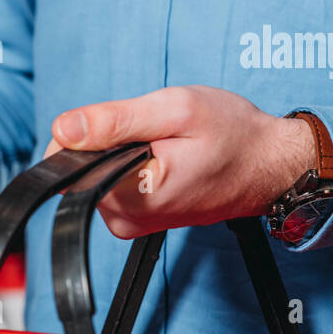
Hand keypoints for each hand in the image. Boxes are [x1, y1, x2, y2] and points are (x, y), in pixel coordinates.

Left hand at [47, 86, 315, 238]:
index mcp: (131, 196)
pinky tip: (160, 157)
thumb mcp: (176, 109)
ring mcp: (128, 224)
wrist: (268, 167)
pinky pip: (110, 184)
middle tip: (152, 132)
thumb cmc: (233, 135)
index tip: (123, 122)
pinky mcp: (133, 221)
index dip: (84, 131)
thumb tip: (63, 127)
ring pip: (94, 175)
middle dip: (105, 140)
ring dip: (118, 151)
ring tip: (162, 144)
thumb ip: (116, 120)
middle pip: (78, 169)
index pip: (68, 164)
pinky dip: (128, 164)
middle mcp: (123, 219)